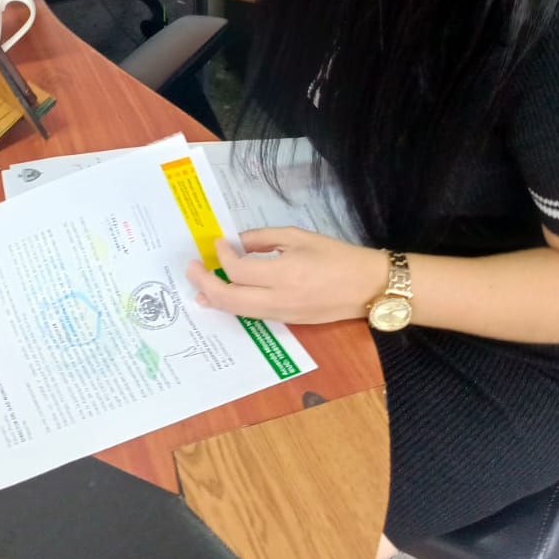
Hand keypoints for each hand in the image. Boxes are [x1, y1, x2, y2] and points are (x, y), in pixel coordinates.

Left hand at [185, 227, 388, 324]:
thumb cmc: (336, 255)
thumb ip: (264, 238)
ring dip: (215, 299)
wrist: (368, 286)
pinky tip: (223, 298)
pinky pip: (252, 315)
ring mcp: (283, 314)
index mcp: (285, 273)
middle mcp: (280, 299)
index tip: (219, 243)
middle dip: (205, 283)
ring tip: (198, 286)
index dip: (222, 256)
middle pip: (230, 298)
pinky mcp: (287, 321)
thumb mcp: (299, 237)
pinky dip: (233, 306)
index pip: (239, 270)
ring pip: (238, 312)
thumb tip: (238, 242)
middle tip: (190, 268)